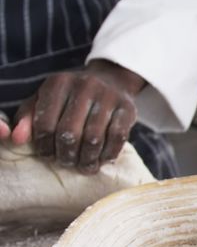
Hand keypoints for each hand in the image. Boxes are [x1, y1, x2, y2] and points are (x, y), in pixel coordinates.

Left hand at [5, 60, 144, 173]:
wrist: (110, 80)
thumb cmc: (70, 97)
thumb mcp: (44, 100)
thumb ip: (27, 119)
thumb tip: (17, 140)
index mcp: (58, 83)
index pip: (45, 123)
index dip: (44, 146)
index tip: (48, 155)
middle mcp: (84, 85)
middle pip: (69, 133)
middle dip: (66, 155)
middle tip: (67, 163)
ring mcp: (109, 95)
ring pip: (94, 138)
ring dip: (87, 158)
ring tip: (83, 166)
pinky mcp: (128, 107)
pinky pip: (118, 137)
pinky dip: (108, 153)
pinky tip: (101, 159)